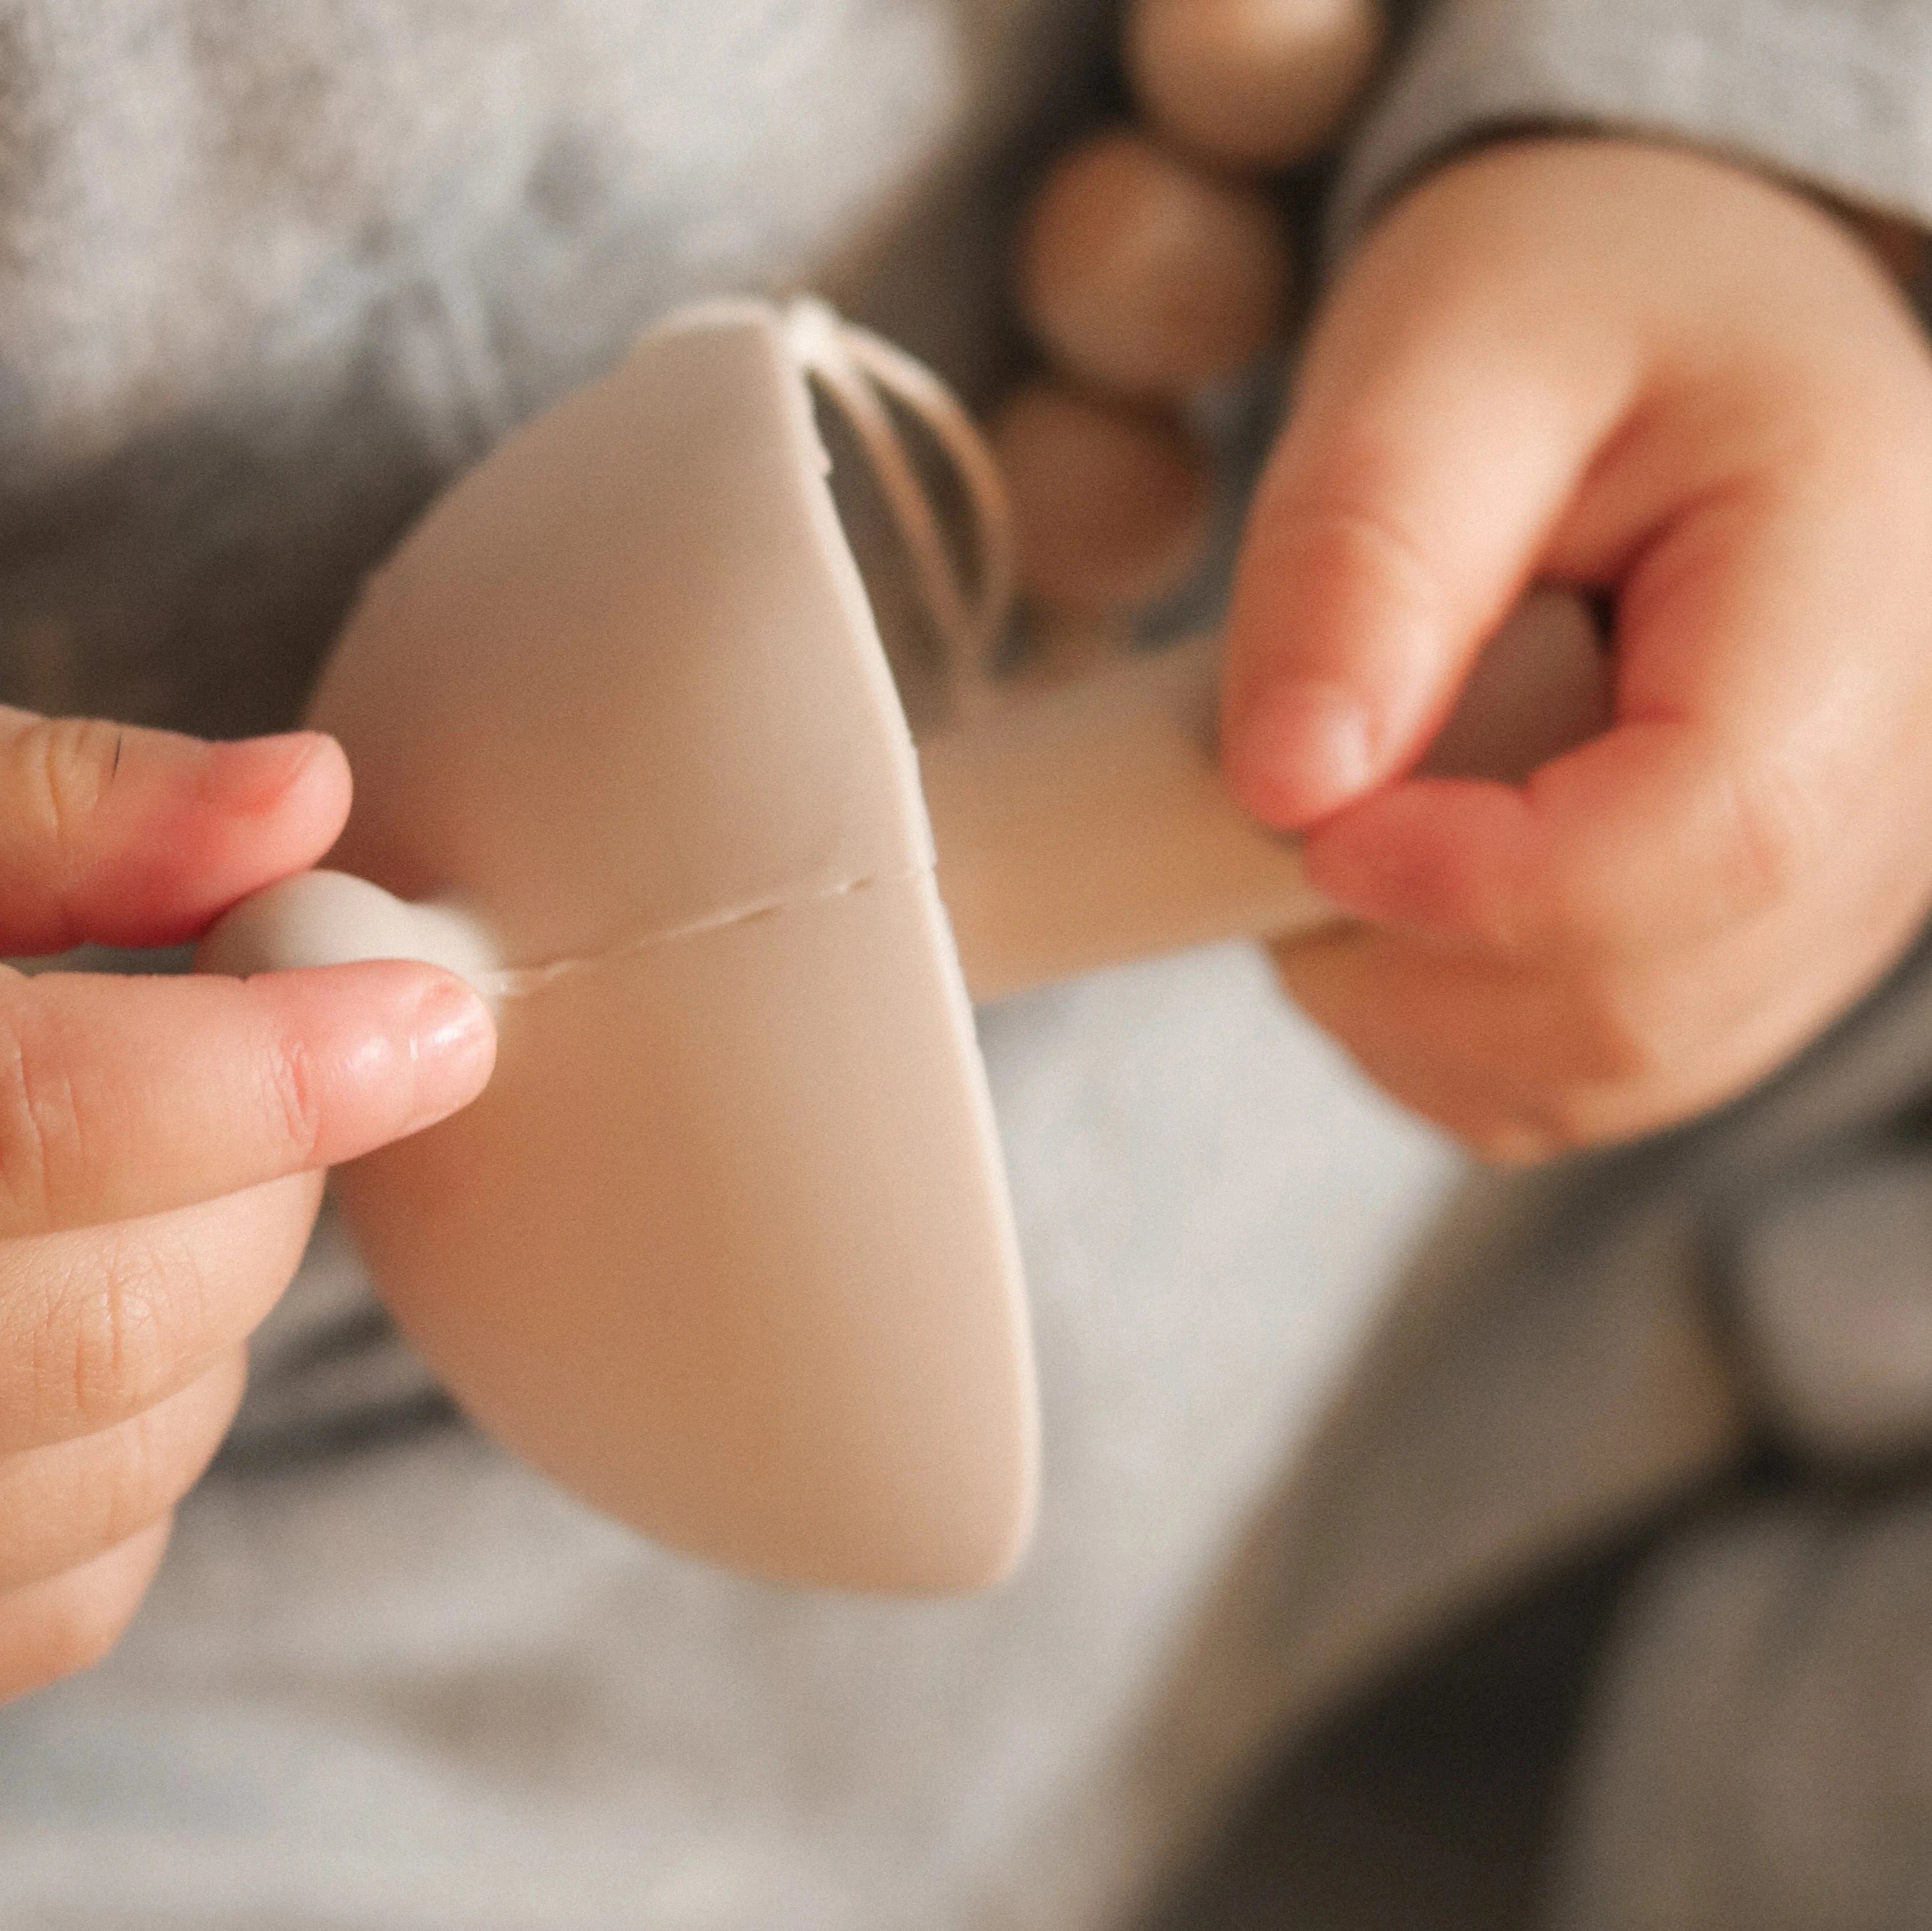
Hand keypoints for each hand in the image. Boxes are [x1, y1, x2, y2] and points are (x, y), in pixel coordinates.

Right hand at [0, 712, 494, 1702]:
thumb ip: (56, 812)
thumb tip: (298, 796)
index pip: (50, 1121)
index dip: (280, 1070)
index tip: (432, 1021)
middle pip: (112, 1317)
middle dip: (261, 1185)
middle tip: (272, 1075)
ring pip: (116, 1466)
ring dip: (214, 1316)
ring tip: (164, 1186)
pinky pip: (64, 1592)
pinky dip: (140, 1463)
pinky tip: (96, 1330)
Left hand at [1223, 139, 1931, 1159]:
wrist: (1667, 339)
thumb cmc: (1574, 304)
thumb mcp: (1447, 351)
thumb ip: (1366, 554)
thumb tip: (1288, 784)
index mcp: (1866, 586)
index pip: (1709, 841)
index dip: (1474, 887)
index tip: (1300, 817)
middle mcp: (1901, 777)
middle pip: (1644, 1003)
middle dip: (1409, 956)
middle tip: (1294, 798)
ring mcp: (1834, 888)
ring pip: (1608, 1070)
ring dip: (1411, 1001)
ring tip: (1351, 816)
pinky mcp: (1752, 945)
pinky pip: (1583, 1076)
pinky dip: (1446, 1028)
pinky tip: (1399, 895)